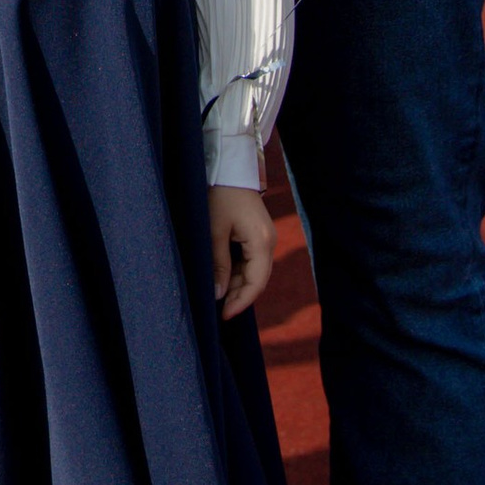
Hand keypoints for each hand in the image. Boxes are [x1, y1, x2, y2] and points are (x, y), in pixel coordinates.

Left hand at [210, 186, 275, 321]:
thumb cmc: (219, 197)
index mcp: (261, 242)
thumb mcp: (214, 232)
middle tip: (218, 310)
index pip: (256, 283)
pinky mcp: (260, 234)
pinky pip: (252, 261)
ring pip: (255, 271)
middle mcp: (269, 242)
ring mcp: (266, 238)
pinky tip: (224, 279)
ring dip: (238, 285)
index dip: (241, 302)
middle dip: (239, 296)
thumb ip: (219, 265)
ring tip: (218, 296)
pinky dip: (239, 272)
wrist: (229, 168)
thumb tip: (219, 294)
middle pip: (258, 279)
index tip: (224, 315)